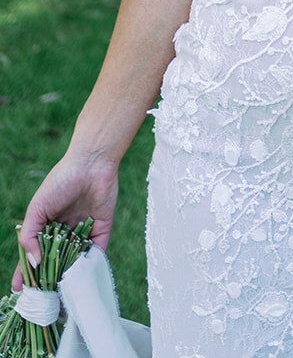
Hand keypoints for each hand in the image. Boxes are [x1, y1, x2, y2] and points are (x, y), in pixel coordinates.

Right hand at [14, 156, 117, 289]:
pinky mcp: (102, 228)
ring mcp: (83, 231)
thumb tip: (32, 262)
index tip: (19, 291)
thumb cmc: (60, 181)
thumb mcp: (37, 208)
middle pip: (55, 262)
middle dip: (49, 280)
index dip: (26, 272)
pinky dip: (91, 265)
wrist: (92, 162)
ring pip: (75, 260)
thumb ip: (30, 235)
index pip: (34, 254)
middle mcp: (65, 231)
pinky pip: (97, 252)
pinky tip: (83, 280)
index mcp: (47, 226)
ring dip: (69, 277)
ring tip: (61, 298)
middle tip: (43, 301)